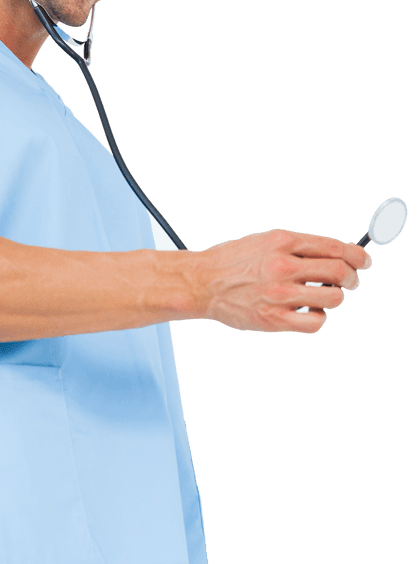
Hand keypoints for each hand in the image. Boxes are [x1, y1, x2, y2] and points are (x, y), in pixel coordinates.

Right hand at [188, 228, 371, 333]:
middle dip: (352, 279)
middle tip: (350, 283)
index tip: (362, 262)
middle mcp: (283, 265)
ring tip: (323, 298)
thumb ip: (298, 247)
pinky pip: (315, 322)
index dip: (356, 256)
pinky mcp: (274, 318)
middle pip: (339, 272)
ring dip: (335, 299)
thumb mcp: (266, 241)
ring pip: (332, 298)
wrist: (201, 283)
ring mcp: (279, 293)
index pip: (335, 247)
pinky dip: (319, 317)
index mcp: (283, 241)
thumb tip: (335, 254)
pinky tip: (308, 312)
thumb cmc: (233, 262)